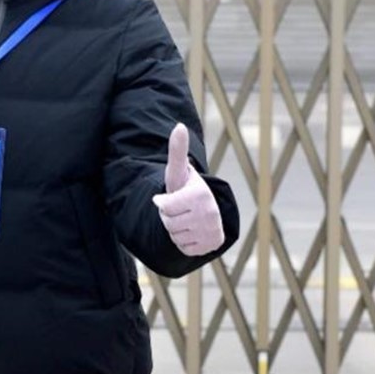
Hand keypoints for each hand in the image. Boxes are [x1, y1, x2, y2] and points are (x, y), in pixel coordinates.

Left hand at [152, 123, 223, 256]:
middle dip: (168, 217)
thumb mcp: (178, 171)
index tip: (170, 197)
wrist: (203, 209)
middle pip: (168, 223)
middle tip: (179, 209)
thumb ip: (177, 151)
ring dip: (174, 230)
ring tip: (185, 219)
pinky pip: (183, 248)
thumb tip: (179, 126)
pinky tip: (191, 231)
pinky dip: (183, 242)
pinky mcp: (210, 246)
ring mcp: (211, 231)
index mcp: (200, 195)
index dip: (163, 203)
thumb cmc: (185, 188)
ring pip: (174, 237)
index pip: (164, 207)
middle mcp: (209, 214)